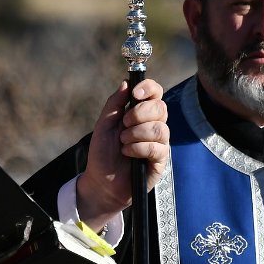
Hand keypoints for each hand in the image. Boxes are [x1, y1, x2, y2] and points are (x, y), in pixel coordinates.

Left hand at [76, 79, 168, 230]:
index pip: (155, 92)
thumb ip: (114, 104)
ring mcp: (159, 143)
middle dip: (140, 113)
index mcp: (141, 113)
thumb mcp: (104, 125)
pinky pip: (156, 148)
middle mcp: (154, 125)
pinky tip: (128, 153)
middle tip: (123, 124)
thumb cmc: (103, 153)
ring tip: (123, 142)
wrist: (102, 182)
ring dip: (136, 134)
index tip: (136, 93)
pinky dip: (138, 148)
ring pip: (160, 128)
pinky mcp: (161, 160)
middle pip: (161, 107)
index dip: (149, 88)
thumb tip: (126, 82)